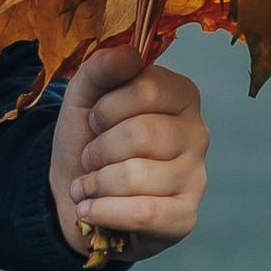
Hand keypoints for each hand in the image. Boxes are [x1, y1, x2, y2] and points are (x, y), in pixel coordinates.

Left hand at [51, 43, 208, 258]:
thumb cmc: (87, 142)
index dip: (107, 107)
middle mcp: (197, 134)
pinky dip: (104, 212)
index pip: (147, 89)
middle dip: (98, 149)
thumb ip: (101, 68)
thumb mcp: (83, 97)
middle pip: (141, 134)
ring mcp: (196, 178)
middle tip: (89, 159)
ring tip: (88, 186)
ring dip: (96, 183)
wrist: (74, 196)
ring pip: (137, 175)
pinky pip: (144, 213)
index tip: (94, 120)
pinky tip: (90, 210)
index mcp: (180, 97)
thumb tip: (130, 54)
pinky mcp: (184, 217)